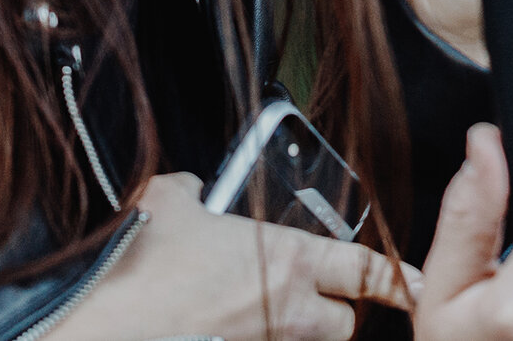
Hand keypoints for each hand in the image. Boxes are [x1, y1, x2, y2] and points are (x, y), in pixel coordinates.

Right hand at [46, 171, 413, 340]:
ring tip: (261, 311)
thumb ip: (190, 190)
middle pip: (342, 324)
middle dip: (336, 313)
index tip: (416, 285)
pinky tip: (221, 324)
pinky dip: (252, 336)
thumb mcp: (166, 203)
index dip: (396, 279)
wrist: (96, 327)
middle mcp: (283, 309)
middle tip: (317, 298)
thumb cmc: (134, 265)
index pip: (361, 269)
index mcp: (284, 259)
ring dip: (295, 330)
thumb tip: (190, 187)